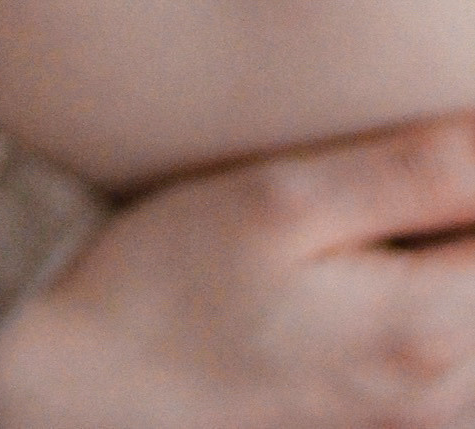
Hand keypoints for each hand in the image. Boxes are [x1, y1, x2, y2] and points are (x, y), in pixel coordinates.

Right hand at [0, 116, 474, 426]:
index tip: (443, 128)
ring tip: (397, 203)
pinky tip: (390, 262)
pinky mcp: (378, 422)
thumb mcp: (279, 200)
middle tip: (410, 156)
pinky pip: (454, 371)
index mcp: (425, 325)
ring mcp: (409, 416)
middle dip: (465, 209)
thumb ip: (409, 173)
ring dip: (454, 254)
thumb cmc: (169, 277)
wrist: (91, 377)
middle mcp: (437, 388)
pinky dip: (443, 310)